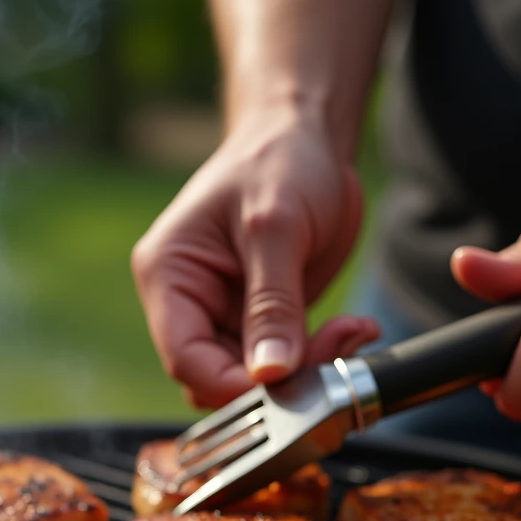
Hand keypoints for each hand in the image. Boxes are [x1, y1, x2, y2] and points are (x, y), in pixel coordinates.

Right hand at [131, 108, 378, 408]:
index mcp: (169, 276)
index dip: (232, 384)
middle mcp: (187, 302)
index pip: (185, 358)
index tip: (288, 384)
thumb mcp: (276, 226)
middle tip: (335, 348)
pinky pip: (281, 363)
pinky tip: (352, 330)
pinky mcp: (258, 322)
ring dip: (305, 370)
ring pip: (253, 378)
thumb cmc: (279, 160)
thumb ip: (272, 305)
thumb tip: (271, 374)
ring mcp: (222, 315)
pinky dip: (318, 357)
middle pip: (216, 378)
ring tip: (351, 332)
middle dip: (277, 378)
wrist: (305, 135)